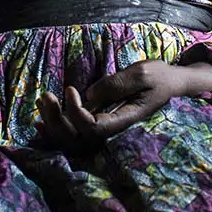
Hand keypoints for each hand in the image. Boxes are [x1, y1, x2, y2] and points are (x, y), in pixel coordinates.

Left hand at [36, 58, 211, 151]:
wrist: (171, 83)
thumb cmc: (159, 77)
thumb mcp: (143, 73)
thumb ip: (117, 84)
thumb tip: (89, 95)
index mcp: (125, 120)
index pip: (93, 128)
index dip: (76, 114)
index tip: (71, 90)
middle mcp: (113, 129)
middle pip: (78, 137)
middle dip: (57, 120)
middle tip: (46, 97)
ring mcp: (105, 126)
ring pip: (73, 138)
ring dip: (52, 122)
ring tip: (42, 101)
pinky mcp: (100, 119)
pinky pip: (74, 133)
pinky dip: (55, 128)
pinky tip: (40, 120)